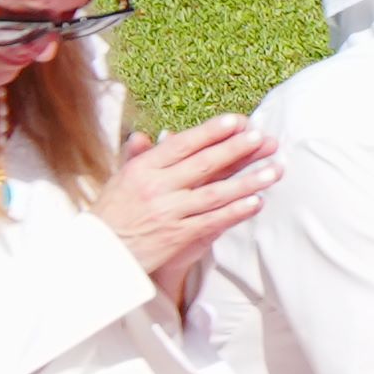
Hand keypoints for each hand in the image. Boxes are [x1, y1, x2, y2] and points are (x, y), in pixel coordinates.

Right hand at [100, 116, 278, 287]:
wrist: (99, 253)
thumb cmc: (113, 211)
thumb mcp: (120, 179)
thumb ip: (139, 156)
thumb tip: (149, 134)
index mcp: (142, 169)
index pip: (182, 145)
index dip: (211, 132)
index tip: (237, 120)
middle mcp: (155, 188)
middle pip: (203, 164)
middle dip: (236, 150)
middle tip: (264, 137)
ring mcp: (167, 212)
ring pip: (214, 193)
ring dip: (247, 181)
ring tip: (274, 170)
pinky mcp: (177, 236)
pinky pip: (212, 221)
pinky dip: (235, 211)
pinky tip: (257, 202)